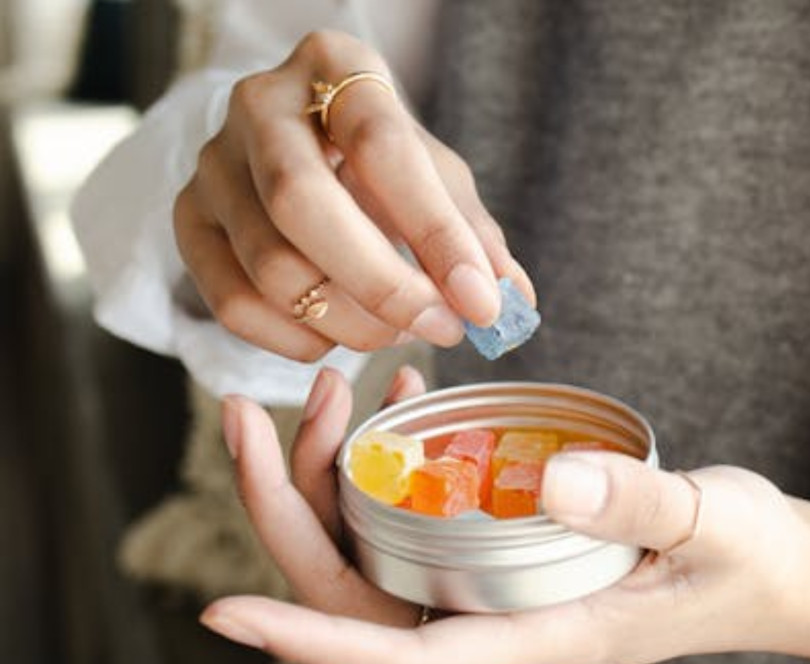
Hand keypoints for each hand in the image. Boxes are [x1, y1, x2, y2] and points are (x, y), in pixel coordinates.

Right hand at [174, 30, 534, 360]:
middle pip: (301, 204)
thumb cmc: (379, 161)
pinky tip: (339, 334)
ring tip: (398, 329)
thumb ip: (472, 234)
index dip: (436, 233)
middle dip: (382, 286)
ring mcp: (213, 166)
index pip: (382, 146)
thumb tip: (510, 302)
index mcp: (334, 68)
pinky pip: (235, 305)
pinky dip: (299, 339)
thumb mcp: (435, 176)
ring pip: (270, 268)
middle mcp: (259, 106)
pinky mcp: (189, 222)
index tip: (481, 302)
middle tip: (440, 327)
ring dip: (350, 322)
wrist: (300, 149)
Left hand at [202, 393, 809, 663]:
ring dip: (330, 472)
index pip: (401, 661)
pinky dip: (391, 457)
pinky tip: (408, 394)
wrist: (769, 568)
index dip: (310, 640)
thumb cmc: (745, 559)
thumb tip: (552, 478)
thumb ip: (640, 502)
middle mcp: (497, 620)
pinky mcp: (502, 550)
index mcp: (537, 638)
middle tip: (252, 412)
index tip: (226, 611)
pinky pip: (418, 515)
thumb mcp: (711, 523)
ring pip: (373, 547)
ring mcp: (493, 585)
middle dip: (288, 508)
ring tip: (330, 384)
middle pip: (356, 587)